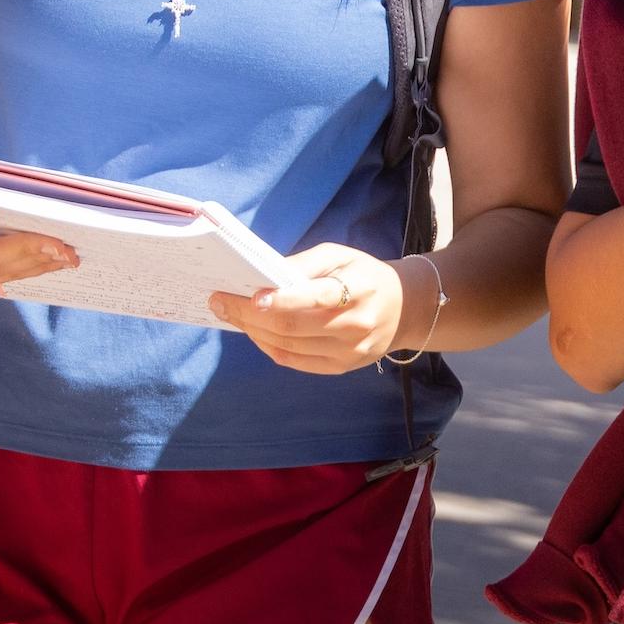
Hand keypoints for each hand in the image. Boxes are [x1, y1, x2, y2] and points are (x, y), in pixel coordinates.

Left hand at [211, 245, 413, 373]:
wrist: (404, 309)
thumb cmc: (364, 275)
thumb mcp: (341, 255)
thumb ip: (305, 263)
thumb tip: (264, 275)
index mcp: (357, 292)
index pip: (314, 299)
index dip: (281, 301)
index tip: (251, 296)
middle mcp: (353, 327)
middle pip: (292, 327)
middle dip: (249, 315)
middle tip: (219, 301)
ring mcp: (347, 353)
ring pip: (287, 347)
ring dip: (252, 331)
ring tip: (229, 313)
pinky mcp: (340, 368)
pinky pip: (293, 361)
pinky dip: (267, 346)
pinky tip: (253, 331)